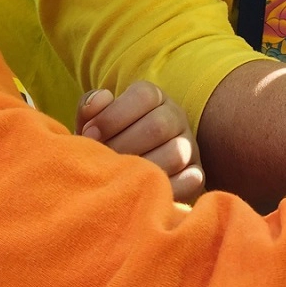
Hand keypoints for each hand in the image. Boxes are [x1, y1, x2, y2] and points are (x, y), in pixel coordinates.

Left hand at [79, 81, 204, 202]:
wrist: (123, 177)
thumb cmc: (106, 143)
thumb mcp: (94, 122)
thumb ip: (90, 107)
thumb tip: (102, 99)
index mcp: (154, 99)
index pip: (144, 95)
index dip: (113, 115)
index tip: (89, 134)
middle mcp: (175, 118)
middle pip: (159, 125)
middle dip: (124, 144)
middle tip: (103, 160)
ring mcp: (189, 146)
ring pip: (177, 153)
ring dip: (143, 168)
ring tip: (120, 178)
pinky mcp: (196, 175)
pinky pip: (192, 180)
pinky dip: (169, 187)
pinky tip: (145, 191)